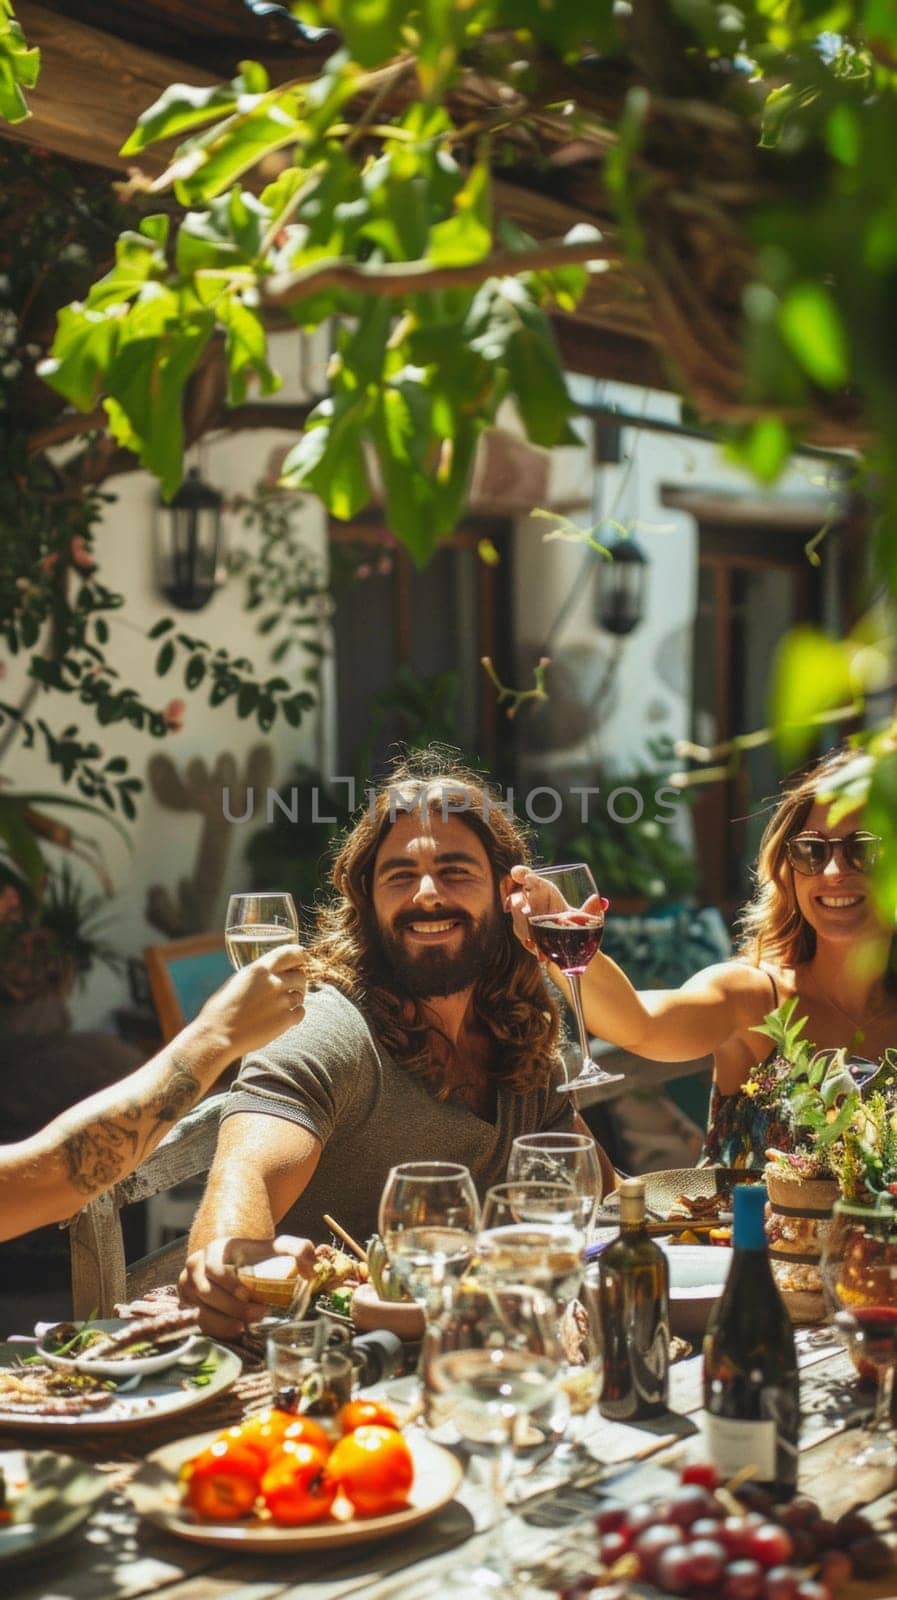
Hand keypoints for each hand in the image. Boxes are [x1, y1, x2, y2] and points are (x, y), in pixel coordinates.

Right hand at [178, 1233, 315, 1338]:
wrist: (232, 1260)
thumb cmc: (255, 1257)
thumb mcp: (276, 1248)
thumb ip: (297, 1249)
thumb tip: (313, 1265)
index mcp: (218, 1249)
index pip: (217, 1268)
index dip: (231, 1284)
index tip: (248, 1295)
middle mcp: (198, 1264)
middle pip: (208, 1292)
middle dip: (232, 1307)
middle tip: (257, 1315)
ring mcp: (188, 1284)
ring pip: (200, 1309)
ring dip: (223, 1321)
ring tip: (243, 1326)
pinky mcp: (185, 1301)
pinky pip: (196, 1320)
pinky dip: (215, 1328)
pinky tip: (232, 1329)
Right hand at [196, 943, 306, 1058]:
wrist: (218, 1035)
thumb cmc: (221, 1009)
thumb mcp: (238, 981)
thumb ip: (258, 976)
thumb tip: (271, 974)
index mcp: (260, 969)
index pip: (292, 953)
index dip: (300, 956)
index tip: (302, 960)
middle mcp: (274, 982)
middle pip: (300, 975)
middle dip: (297, 981)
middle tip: (290, 988)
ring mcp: (281, 1001)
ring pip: (301, 994)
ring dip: (295, 998)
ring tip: (281, 1006)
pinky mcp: (285, 1020)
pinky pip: (301, 1012)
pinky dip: (296, 1014)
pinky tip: (285, 1017)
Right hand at [504, 866, 607, 957]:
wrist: (571, 947)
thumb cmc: (577, 924)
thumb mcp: (586, 917)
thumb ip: (591, 909)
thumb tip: (600, 901)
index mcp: (544, 889)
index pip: (528, 876)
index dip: (521, 872)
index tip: (517, 873)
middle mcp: (531, 900)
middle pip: (516, 895)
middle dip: (519, 902)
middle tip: (526, 911)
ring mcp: (523, 916)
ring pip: (517, 916)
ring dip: (524, 925)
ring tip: (533, 937)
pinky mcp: (522, 931)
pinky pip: (520, 933)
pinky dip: (528, 939)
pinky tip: (535, 947)